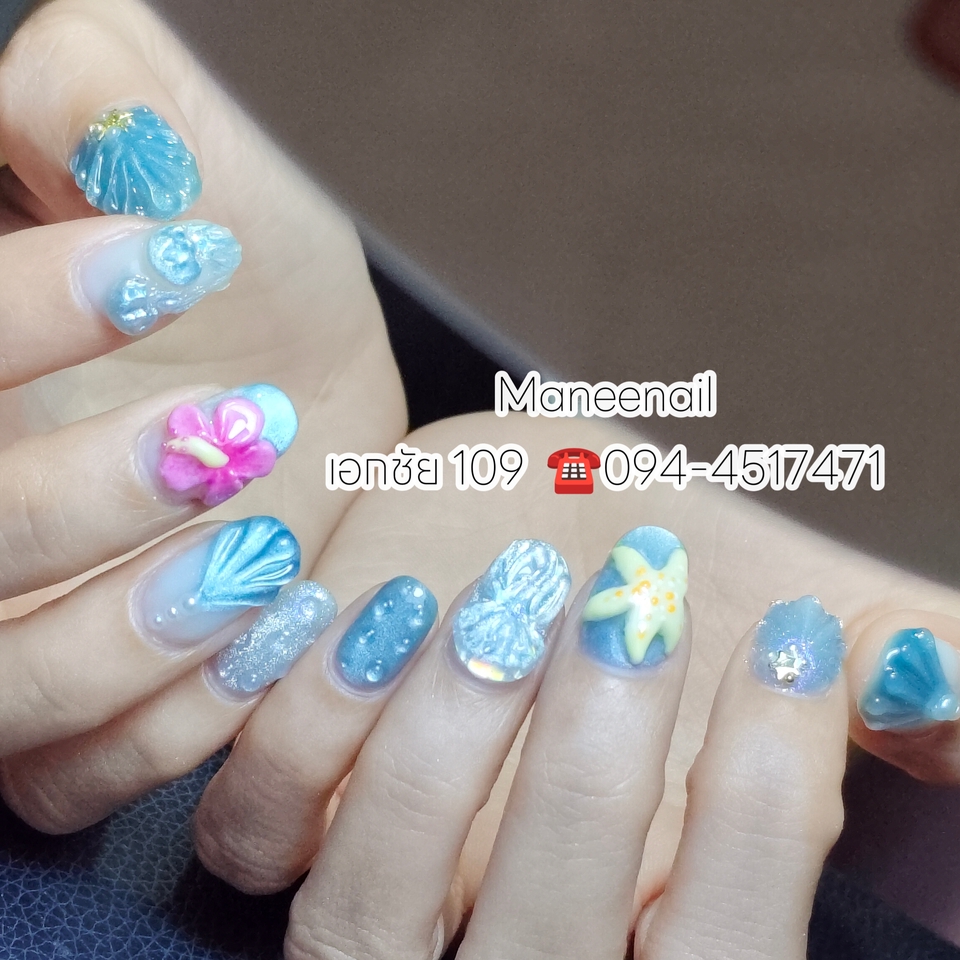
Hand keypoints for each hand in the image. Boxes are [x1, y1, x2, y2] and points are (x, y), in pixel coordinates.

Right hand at [0, 0, 403, 824]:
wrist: (300, 386)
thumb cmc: (247, 268)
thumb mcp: (180, 157)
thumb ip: (97, 107)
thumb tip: (78, 110)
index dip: (26, 315)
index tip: (176, 258)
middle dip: (82, 498)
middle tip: (231, 426)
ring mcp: (3, 633)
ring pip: (7, 687)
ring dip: (131, 632)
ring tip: (267, 543)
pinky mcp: (70, 719)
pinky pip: (73, 776)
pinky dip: (173, 725)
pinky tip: (273, 638)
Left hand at [184, 412, 959, 919]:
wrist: (516, 505)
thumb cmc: (655, 567)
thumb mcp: (788, 615)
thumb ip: (905, 670)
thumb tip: (956, 691)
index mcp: (649, 913)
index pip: (724, 951)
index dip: (767, 809)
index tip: (787, 630)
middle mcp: (512, 931)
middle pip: (541, 954)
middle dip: (596, 773)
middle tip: (632, 601)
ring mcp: (381, 881)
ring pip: (364, 915)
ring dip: (434, 754)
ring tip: (498, 603)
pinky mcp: (284, 809)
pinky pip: (249, 831)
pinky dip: (296, 732)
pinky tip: (366, 610)